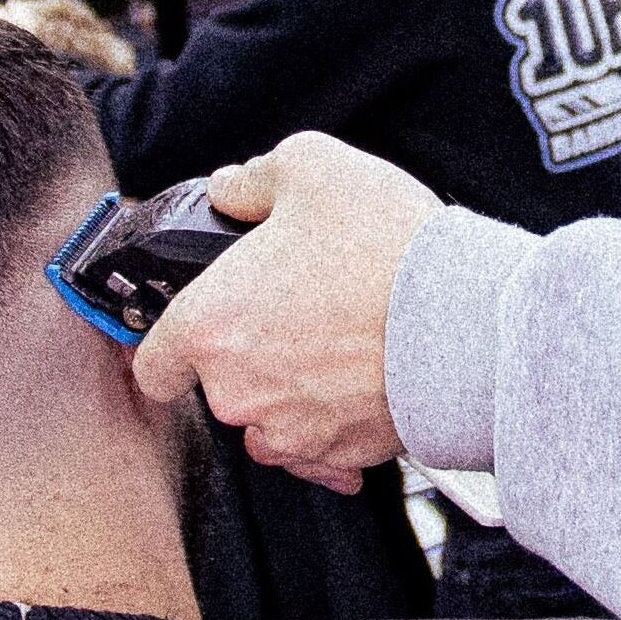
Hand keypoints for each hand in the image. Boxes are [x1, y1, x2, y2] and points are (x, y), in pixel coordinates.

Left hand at [130, 133, 440, 494]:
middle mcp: (239, 391)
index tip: (197, 327)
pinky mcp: (342, 453)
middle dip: (249, 352)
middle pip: (218, 386)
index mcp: (210, 326)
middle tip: (299, 309)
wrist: (469, 320)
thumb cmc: (387, 248)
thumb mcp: (313, 166)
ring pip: (267, 419)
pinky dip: (335, 419)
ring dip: (289, 389)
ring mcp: (291, 430)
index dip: (170, 344)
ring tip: (337, 342)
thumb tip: (230, 189)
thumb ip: (253, 178)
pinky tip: (364, 378)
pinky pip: (320, 446)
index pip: (152, 365)